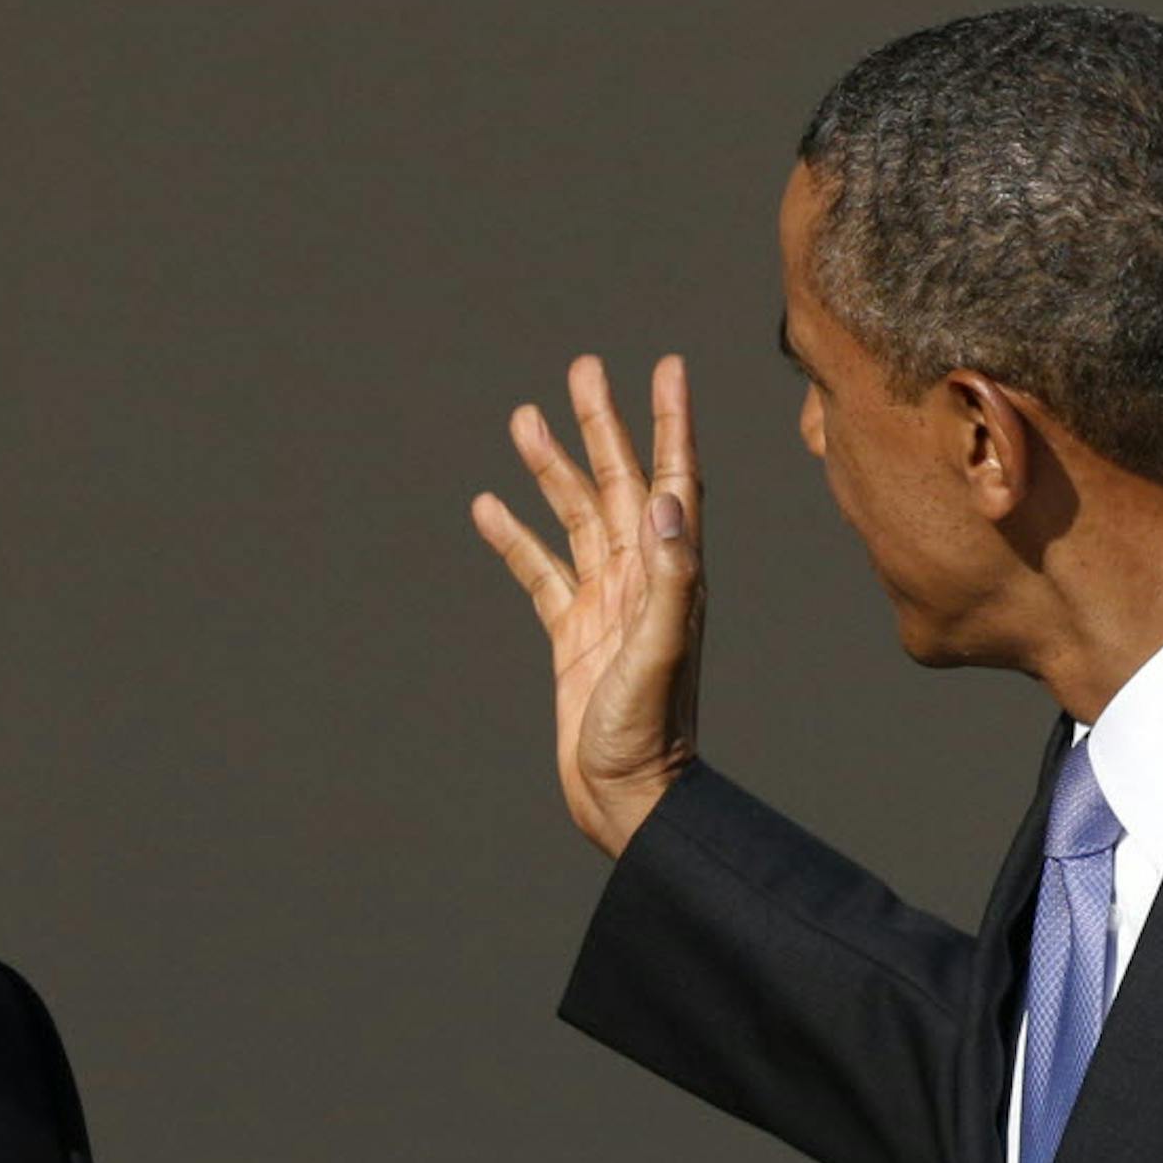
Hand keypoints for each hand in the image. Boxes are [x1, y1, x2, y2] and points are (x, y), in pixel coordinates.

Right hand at [472, 355, 703, 856]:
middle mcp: (642, 578)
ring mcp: (605, 604)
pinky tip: (488, 507)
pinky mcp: (572, 634)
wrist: (628, 796)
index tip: (667, 366)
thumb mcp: (663, 651)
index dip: (671, 422)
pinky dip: (515, 537)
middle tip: (583, 367)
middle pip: (618, 483)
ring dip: (551, 469)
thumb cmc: (652, 732)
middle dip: (601, 424)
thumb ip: (670, 578)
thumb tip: (664, 501)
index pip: (673, 479)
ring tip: (524, 418)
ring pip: (573, 518)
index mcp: (672, 574)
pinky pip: (539, 572)